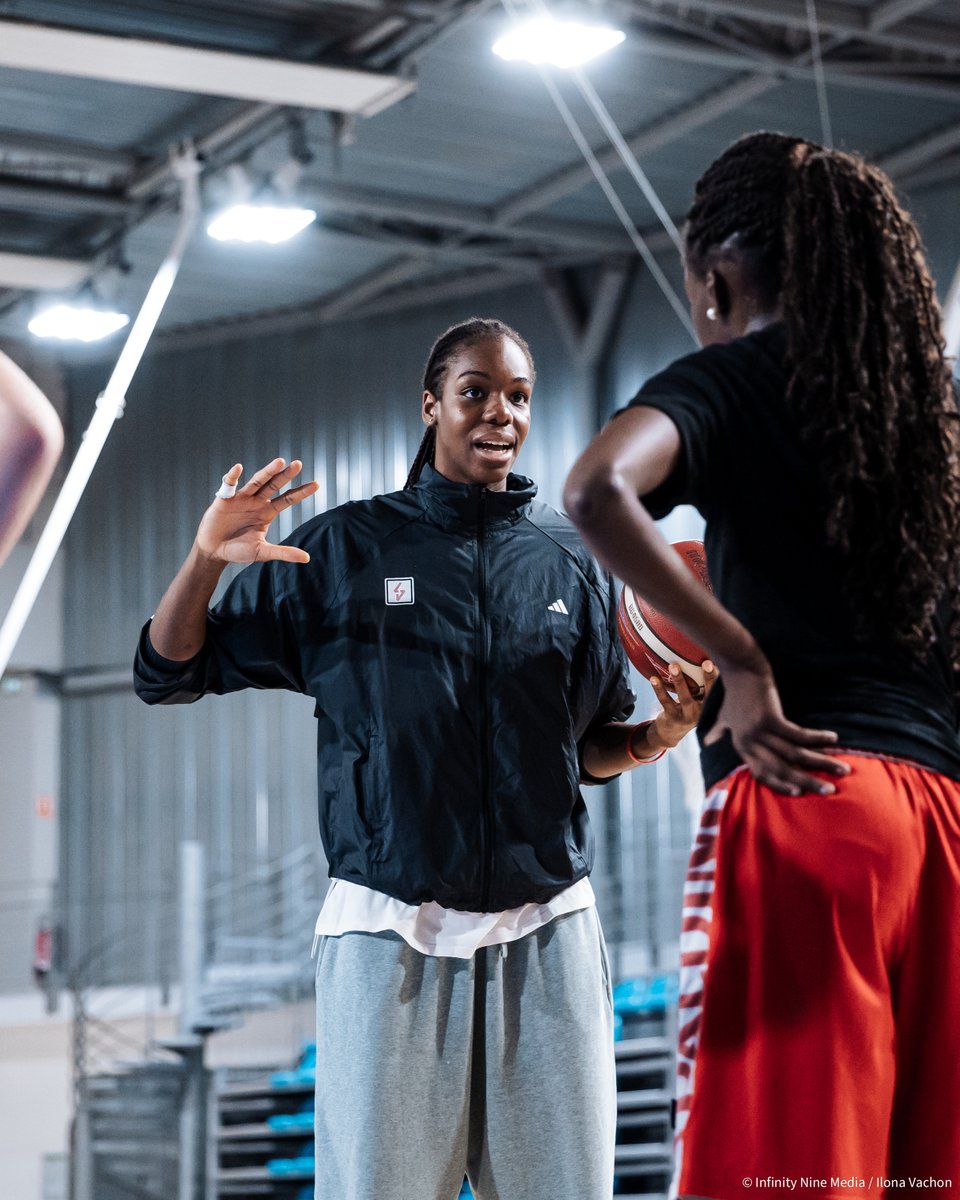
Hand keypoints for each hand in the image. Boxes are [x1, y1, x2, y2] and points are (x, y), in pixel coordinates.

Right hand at [196, 458, 318, 564]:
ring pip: (257, 481)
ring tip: (279, 462)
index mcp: (267, 512)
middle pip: (274, 485)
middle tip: (298, 464)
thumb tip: (307, 558)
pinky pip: (229, 485)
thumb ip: (283, 552)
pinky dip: (233, 476)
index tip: (317, 484)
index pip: (288, 499)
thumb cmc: (238, 550)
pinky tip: (238, 468)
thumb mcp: (262, 552)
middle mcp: (257, 502)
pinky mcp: (224, 499)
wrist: (214, 551)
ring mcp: (242, 498)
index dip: (301, 492)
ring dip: (267, 471)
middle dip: (286, 475)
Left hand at [647, 660, 717, 750]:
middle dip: (708, 678)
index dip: (719, 677)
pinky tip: (654, 678)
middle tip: (707, 662)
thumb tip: (703, 654)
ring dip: (679, 681)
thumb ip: (702, 683)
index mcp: (711, 704)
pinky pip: (665, 701)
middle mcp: (702, 711)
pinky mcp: (673, 717)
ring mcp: (687, 715)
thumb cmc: (688, 706)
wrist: (672, 732)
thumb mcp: (699, 698)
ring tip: (673, 665)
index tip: (720, 663)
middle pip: (707, 694)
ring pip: (685, 697)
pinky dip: (659, 689)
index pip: (719, 690)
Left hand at [703, 658, 849, 794]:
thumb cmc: (735, 693)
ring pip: (794, 754)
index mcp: (742, 747)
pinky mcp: (770, 718)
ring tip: (842, 769)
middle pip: (782, 769)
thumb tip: (707, 742)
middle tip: (830, 790)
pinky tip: (833, 739)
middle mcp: (750, 743)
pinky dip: (817, 737)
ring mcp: (759, 731)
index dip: (782, 785)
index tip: (801, 794)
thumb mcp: (724, 716)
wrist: (740, 670)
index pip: (762, 774)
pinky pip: (798, 734)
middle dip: (808, 781)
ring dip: (821, 762)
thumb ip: (719, 731)